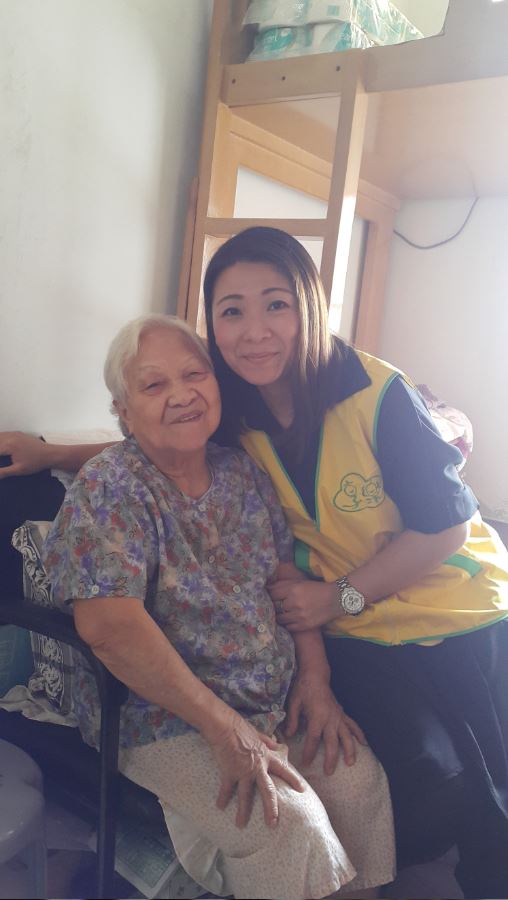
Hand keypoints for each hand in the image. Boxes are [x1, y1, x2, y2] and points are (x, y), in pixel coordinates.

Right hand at [0, 432, 49, 478]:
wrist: (50, 454)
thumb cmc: (36, 463)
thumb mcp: (18, 470)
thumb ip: (2, 472)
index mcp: (9, 445)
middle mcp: (10, 437)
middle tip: (0, 459)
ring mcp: (14, 434)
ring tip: (1, 456)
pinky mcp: (18, 433)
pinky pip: (4, 434)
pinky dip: (0, 439)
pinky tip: (1, 446)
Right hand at [208, 714, 304, 828]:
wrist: (224, 726)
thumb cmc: (240, 727)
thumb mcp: (258, 734)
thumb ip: (268, 742)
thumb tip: (276, 744)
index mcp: (267, 756)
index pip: (284, 769)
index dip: (294, 779)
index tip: (302, 790)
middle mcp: (258, 767)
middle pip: (268, 791)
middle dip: (271, 808)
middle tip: (273, 824)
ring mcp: (244, 771)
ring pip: (246, 796)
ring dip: (243, 811)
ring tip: (241, 825)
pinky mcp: (230, 772)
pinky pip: (227, 789)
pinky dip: (223, 798)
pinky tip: (220, 806)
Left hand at [270, 579, 338, 630]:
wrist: (335, 599)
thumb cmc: (316, 589)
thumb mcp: (300, 582)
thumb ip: (283, 585)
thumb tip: (267, 587)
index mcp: (293, 590)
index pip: (272, 594)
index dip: (268, 596)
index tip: (266, 597)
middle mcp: (295, 603)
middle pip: (275, 607)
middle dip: (273, 606)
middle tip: (272, 606)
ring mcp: (299, 616)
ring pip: (280, 618)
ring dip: (279, 616)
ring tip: (281, 613)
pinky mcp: (304, 625)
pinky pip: (288, 627)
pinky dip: (287, 624)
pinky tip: (289, 620)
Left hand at [285, 674, 366, 772]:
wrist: (316, 675)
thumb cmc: (303, 689)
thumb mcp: (294, 703)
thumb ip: (293, 719)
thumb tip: (288, 734)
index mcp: (317, 716)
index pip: (313, 739)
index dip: (309, 752)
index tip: (306, 764)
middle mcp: (330, 718)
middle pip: (332, 742)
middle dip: (331, 759)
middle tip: (329, 773)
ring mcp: (338, 716)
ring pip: (347, 736)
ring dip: (350, 750)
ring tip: (350, 763)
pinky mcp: (342, 713)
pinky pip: (353, 725)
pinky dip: (359, 734)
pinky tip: (364, 744)